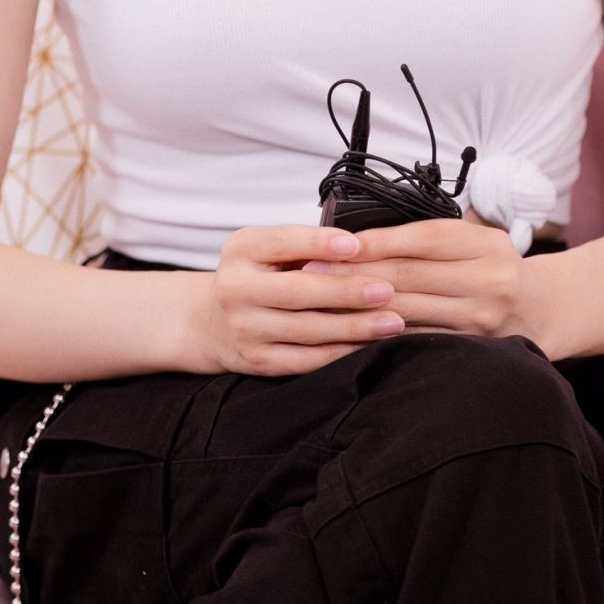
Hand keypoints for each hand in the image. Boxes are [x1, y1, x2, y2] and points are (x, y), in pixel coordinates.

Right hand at [195, 223, 411, 378]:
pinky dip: (339, 354)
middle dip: (346, 291)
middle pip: (296, 291)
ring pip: (305, 330)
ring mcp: (244, 329)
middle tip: (387, 290)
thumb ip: (304, 245)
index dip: (320, 244)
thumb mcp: (267, 247)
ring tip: (391, 322)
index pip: (283, 242)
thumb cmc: (257, 274)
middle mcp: (235, 289)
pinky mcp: (257, 361)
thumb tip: (361, 248)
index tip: (356, 245)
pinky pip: (304, 360)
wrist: (212, 321)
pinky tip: (367, 346)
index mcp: (241, 249)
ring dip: (353, 327)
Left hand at [299, 207, 546, 342]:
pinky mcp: (470, 350)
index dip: (380, 241)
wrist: (541, 310)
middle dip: (357, 273)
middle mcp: (488, 281)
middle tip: (313, 271)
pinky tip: (349, 333)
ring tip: (322, 301)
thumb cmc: (494, 266)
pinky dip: (380, 337)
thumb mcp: (476, 238)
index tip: (340, 243)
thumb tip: (361, 237)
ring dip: (359, 308)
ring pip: (408, 312)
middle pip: (411, 276)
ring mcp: (480, 320)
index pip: (425, 239)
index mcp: (486, 244)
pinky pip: (415, 343)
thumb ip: (432, 236)